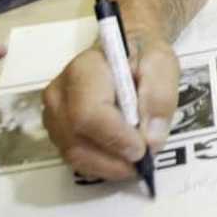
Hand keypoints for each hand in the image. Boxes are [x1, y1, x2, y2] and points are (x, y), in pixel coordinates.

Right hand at [42, 33, 179, 179]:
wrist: (126, 52)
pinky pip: (74, 158)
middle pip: (76, 139)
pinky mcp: (58, 130)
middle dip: (113, 158)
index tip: (142, 149)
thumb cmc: (142, 55)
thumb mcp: (161, 63)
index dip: (115, 137)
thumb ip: (160, 97)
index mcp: (84, 69)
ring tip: (135, 161)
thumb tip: (150, 139)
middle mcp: (60, 92)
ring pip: (74, 154)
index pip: (89, 112)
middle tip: (143, 160)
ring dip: (108, 165)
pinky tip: (121, 158)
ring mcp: (54, 114)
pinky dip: (101, 165)